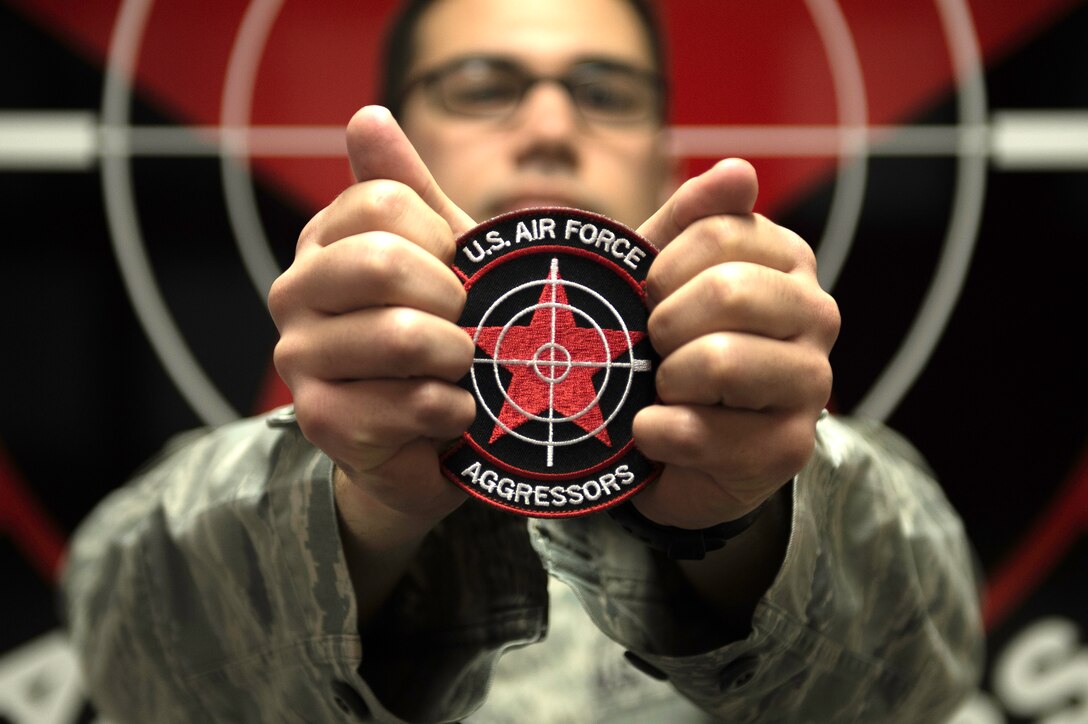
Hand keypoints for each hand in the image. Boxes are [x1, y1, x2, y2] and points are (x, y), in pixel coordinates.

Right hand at [268, 106, 476, 529]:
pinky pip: (415, 403)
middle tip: (462, 326)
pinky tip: (448, 413)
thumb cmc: (436, 335)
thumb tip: (368, 115)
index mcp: (321, 242)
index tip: (452, 272)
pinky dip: (455, 411)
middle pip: (386, 262)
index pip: (384, 200)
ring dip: (459, 360)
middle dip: (451, 300)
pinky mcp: (322, 422)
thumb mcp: (436, 256)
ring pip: (404, 338)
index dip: (441, 239)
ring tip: (457, 372)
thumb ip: (405, 189)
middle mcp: (293, 293)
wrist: (422, 440)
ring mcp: (300, 359)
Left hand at [632, 159, 839, 528]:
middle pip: (726, 291)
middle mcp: (817, 314)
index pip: (717, 233)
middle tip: (656, 348)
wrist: (676, 446)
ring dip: (665, 381)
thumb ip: (690, 219)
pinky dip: (657, 433)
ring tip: (665, 390)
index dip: (662, 269)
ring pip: (720, 361)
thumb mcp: (662, 274)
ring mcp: (812, 383)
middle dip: (664, 324)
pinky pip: (700, 432)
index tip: (653, 296)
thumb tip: (737, 169)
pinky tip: (659, 432)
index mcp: (786, 259)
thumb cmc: (669, 346)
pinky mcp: (788, 448)